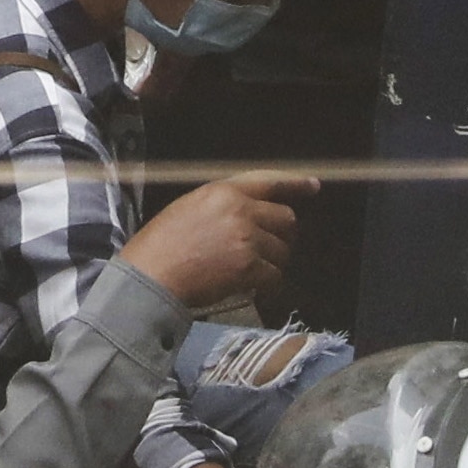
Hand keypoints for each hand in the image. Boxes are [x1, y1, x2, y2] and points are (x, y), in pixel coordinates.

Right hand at [115, 169, 312, 311]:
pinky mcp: (250, 267)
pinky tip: (250, 286)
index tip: (314, 186)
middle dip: (282, 235)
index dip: (295, 184)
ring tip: (250, 270)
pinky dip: (267, 284)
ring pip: (282, 251)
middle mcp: (241, 210)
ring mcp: (247, 239)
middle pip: (285, 219)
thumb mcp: (189, 207)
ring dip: (272, 262)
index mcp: (223, 190)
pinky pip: (275, 276)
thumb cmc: (161, 242)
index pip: (268, 181)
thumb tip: (249, 215)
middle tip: (268, 248)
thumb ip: (221, 205)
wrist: (153, 274)